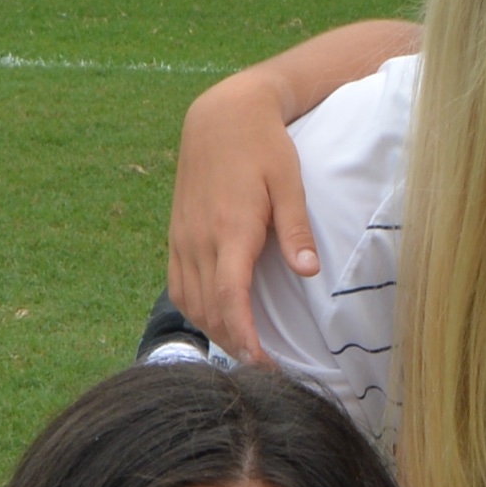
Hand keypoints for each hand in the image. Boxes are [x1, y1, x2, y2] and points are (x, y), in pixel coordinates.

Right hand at [170, 70, 314, 364]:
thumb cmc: (262, 147)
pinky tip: (216, 320)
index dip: (244, 335)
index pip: (230, 297)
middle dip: (234, 343)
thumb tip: (308, 272)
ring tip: (243, 350)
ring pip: (189, 301)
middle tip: (263, 369)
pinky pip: (179, 284)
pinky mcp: (177, 235)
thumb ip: (296, 230)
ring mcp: (183, 238)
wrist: (219, 117)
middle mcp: (199, 239)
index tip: (263, 363)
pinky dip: (196, 309)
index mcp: (230, 229)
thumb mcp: (288, 183)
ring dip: (213, 330)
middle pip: (209, 308)